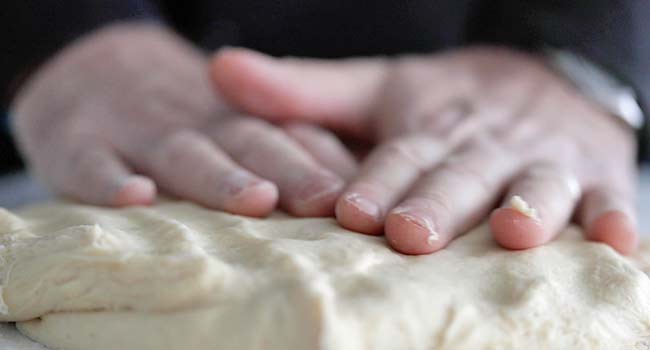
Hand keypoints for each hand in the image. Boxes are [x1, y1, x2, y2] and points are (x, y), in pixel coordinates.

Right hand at [11, 23, 356, 216]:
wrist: (88, 62)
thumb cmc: (180, 112)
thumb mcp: (232, 121)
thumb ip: (284, 152)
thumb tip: (347, 199)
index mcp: (239, 121)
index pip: (291, 138)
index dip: (326, 165)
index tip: (361, 199)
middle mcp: (198, 124)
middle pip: (249, 144)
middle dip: (291, 171)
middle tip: (327, 201)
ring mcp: (137, 132)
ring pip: (183, 154)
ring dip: (219, 177)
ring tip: (255, 199)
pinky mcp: (77, 142)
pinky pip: (92, 161)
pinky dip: (109, 180)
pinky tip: (134, 197)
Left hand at [211, 46, 638, 253]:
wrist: (536, 81)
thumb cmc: (445, 103)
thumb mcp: (375, 89)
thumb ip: (302, 90)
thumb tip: (218, 69)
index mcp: (428, 127)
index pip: (398, 157)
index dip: (376, 181)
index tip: (350, 210)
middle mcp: (483, 145)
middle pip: (458, 175)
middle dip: (438, 203)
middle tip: (411, 232)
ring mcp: (541, 160)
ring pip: (535, 184)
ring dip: (528, 206)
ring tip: (514, 233)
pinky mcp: (592, 174)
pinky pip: (606, 195)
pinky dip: (614, 216)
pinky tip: (615, 242)